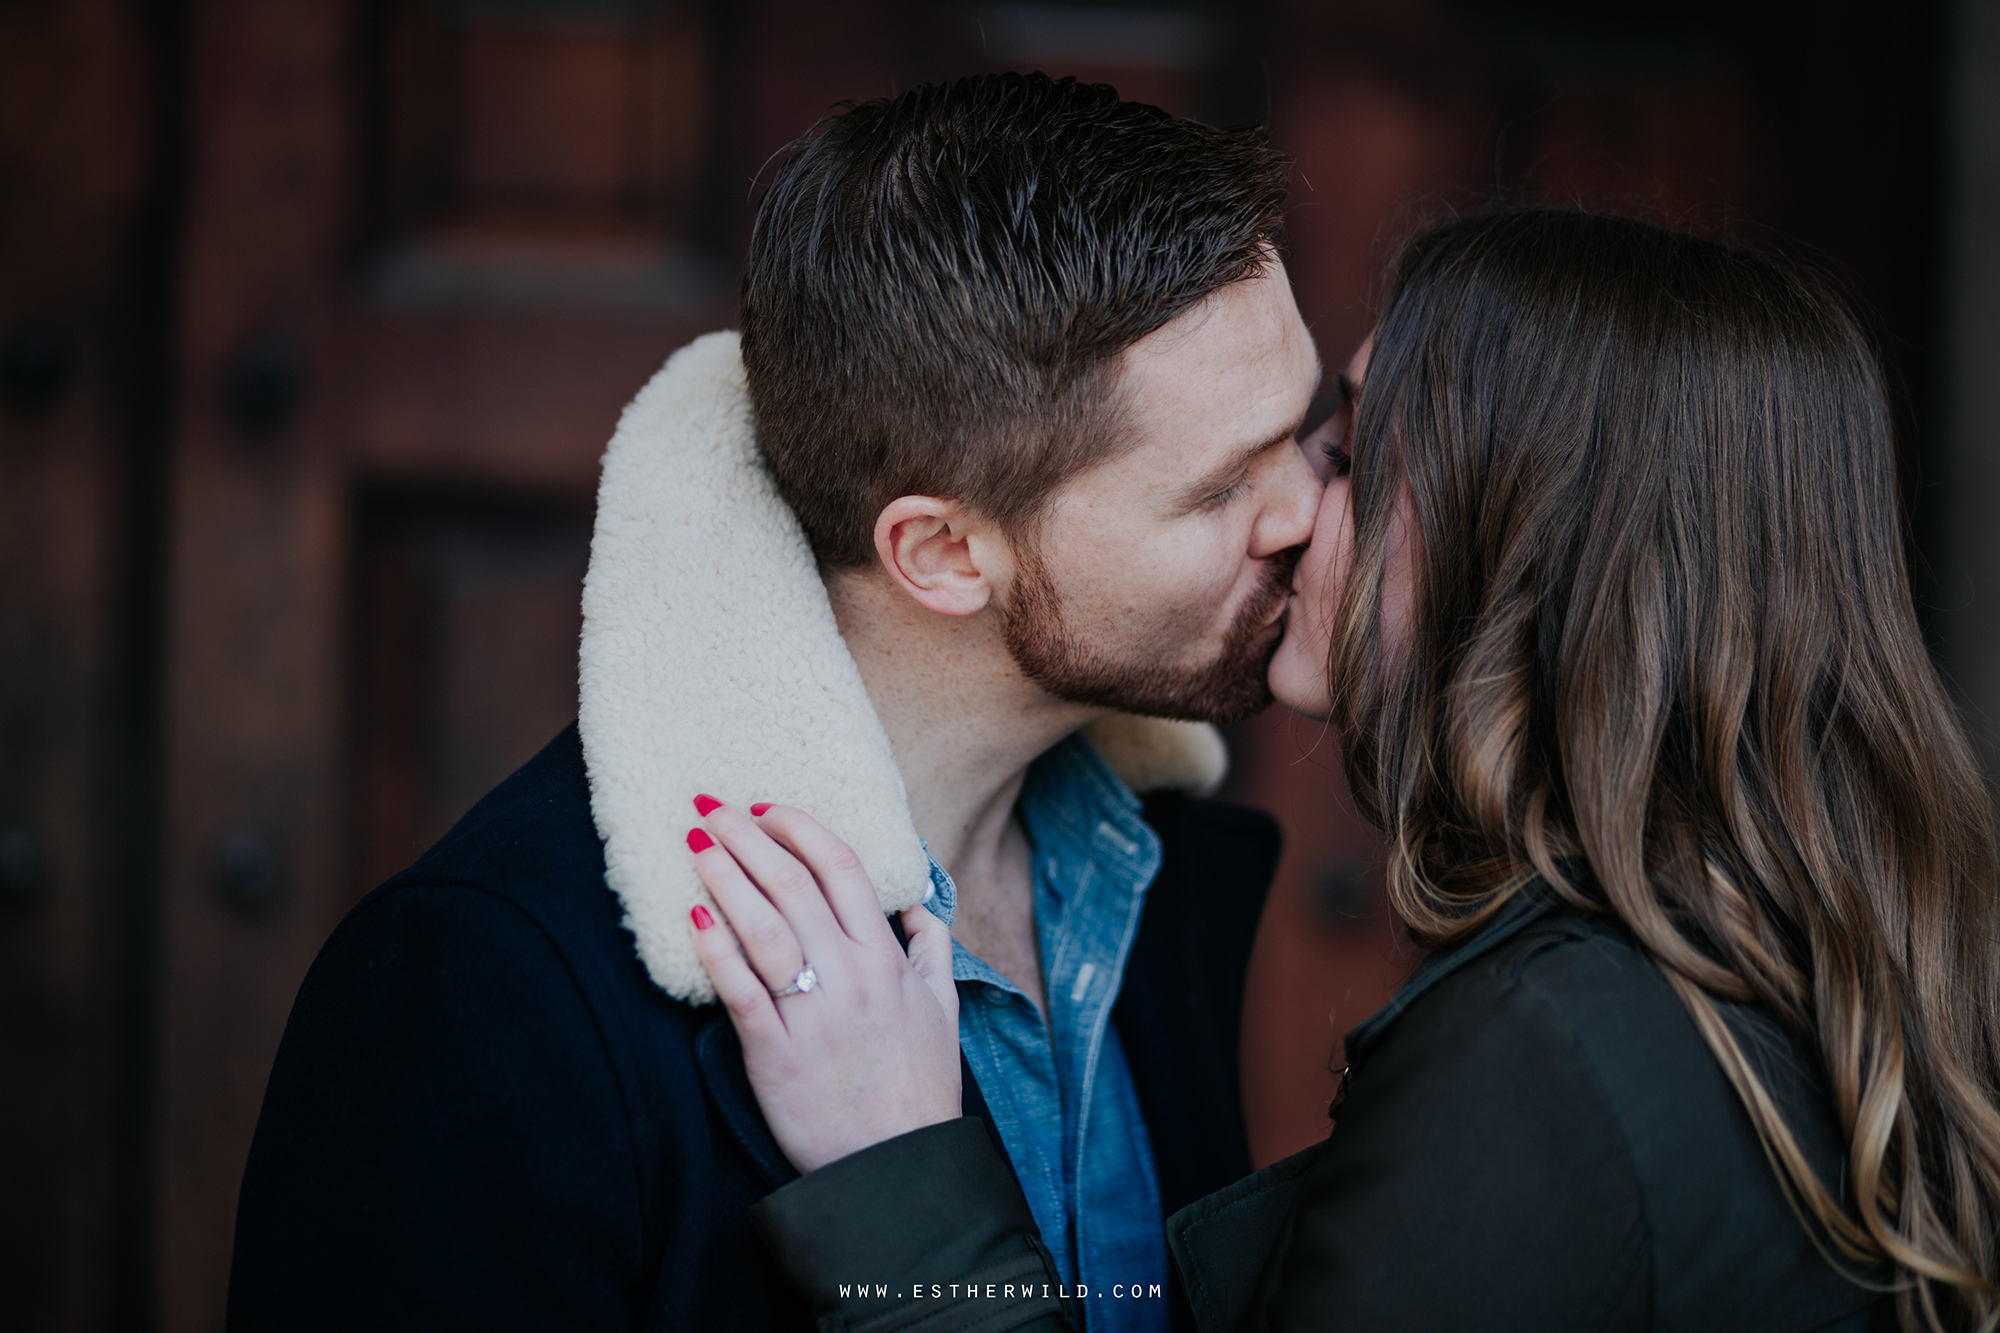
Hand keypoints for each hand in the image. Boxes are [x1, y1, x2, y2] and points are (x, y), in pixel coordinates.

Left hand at [686, 799, 960, 1172]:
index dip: (801, 830)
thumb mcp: (944, 1011)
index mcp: (888, 960)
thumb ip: (932, 950)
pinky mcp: (776, 1054)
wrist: (896, 1168)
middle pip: (793, 887)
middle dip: (748, 839)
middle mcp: (851, 977)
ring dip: (726, 879)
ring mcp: (813, 1014)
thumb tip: (916, 903)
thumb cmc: (919, 1087)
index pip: (842, 870)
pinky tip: (693, 918)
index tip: (767, 807)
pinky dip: (716, 951)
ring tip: (696, 845)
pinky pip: (741, 991)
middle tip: (710, 807)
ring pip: (764, 928)